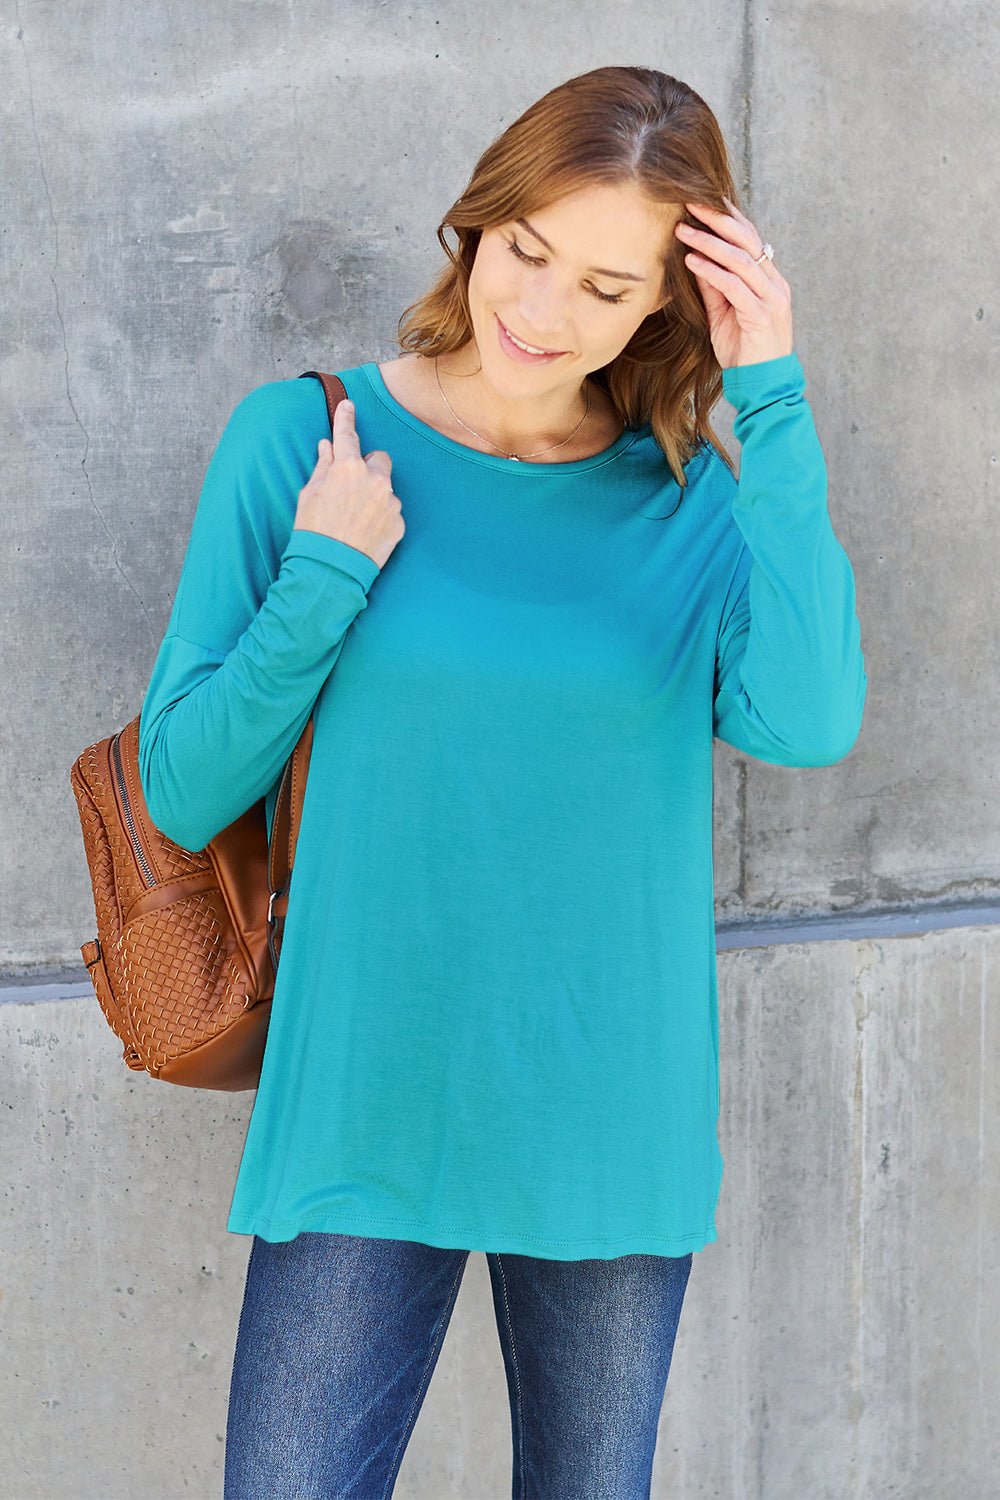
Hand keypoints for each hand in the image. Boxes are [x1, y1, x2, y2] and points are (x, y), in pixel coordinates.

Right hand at [293, 399, 403, 568]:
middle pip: (379, 459)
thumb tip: (327, 447)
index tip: (348, 406)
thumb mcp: (309, 495)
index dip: (346, 419)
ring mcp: (390, 502)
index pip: (348, 436)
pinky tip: (365, 530)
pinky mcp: (399, 524)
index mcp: (347, 468)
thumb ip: (323, 467)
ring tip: (355, 517)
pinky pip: (391, 510)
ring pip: (386, 487)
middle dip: (368, 466)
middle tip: (351, 484)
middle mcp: (374, 480)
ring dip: (375, 493)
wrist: (330, 571)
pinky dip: (381, 516)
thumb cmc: (313, 531)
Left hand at [675, 202, 792, 368]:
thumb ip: (714, 287)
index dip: (727, 216)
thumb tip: (695, 260)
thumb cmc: (744, 350)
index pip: (750, 237)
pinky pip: (734, 286)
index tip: (702, 200)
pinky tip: (691, 262)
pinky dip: (711, 271)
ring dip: (708, 242)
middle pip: (747, 238)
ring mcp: (771, 298)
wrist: (763, 384)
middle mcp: (774, 283)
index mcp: (769, 279)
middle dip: (717, 218)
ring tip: (683, 230)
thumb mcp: (724, 314)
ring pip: (740, 259)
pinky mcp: (761, 315)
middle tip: (690, 202)